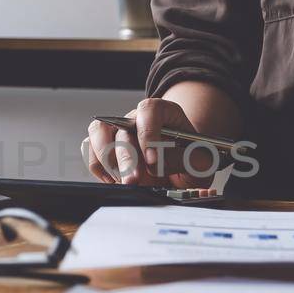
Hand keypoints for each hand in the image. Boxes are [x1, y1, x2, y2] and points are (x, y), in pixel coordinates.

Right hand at [85, 98, 217, 187]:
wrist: (182, 167)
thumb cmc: (191, 159)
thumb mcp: (201, 161)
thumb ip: (184, 160)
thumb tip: (158, 164)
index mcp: (164, 112)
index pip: (150, 110)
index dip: (149, 133)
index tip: (153, 160)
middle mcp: (137, 117)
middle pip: (123, 129)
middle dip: (127, 159)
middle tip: (134, 180)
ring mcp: (119, 130)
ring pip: (99, 133)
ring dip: (108, 160)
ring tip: (123, 181)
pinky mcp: (106, 146)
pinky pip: (92, 151)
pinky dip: (100, 169)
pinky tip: (116, 182)